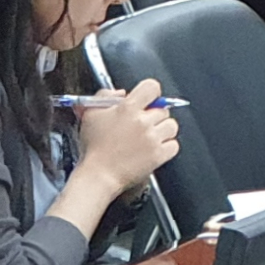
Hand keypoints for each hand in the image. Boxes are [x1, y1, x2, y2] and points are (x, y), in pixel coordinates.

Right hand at [74, 78, 180, 192]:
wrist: (98, 176)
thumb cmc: (93, 148)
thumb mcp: (91, 114)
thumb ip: (104, 96)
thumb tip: (122, 93)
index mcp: (127, 108)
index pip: (152, 87)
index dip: (150, 92)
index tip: (147, 100)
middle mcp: (143, 122)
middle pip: (163, 109)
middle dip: (153, 115)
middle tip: (141, 125)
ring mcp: (152, 139)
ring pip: (171, 125)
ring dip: (162, 130)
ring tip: (148, 137)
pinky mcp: (159, 156)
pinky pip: (174, 145)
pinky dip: (167, 147)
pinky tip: (153, 149)